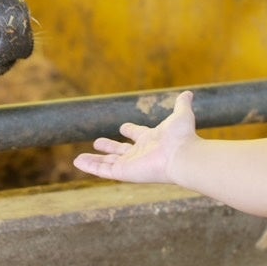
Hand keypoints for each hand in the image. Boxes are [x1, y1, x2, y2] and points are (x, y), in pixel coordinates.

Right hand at [72, 89, 197, 184]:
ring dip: (94, 160)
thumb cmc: (182, 137)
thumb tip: (189, 93)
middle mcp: (140, 153)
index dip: (131, 130)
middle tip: (98, 142)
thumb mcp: (181, 115)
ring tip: (79, 158)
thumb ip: (182, 104)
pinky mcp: (124, 172)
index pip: (138, 135)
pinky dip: (90, 167)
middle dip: (109, 147)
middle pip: (120, 151)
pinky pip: (103, 170)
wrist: (182, 155)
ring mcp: (131, 164)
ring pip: (108, 163)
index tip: (123, 127)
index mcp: (151, 140)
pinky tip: (77, 162)